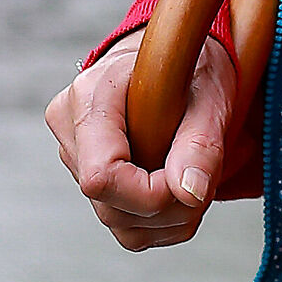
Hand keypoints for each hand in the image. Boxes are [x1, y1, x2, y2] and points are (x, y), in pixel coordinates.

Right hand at [45, 33, 233, 249]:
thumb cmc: (192, 65)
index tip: (188, 180)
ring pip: (118, 222)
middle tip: (204, 175)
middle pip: (110, 205)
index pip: (101, 175)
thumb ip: (201, 145)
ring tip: (194, 175)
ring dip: (169, 217)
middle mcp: (71, 128)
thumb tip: (190, 194)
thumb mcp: (210, 95)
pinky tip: (179, 187)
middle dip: (167, 206)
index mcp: (92, 96)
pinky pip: (124, 226)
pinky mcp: (90, 178)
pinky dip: (161, 221)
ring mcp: (75, 157)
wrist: (177, 55)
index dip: (148, 194)